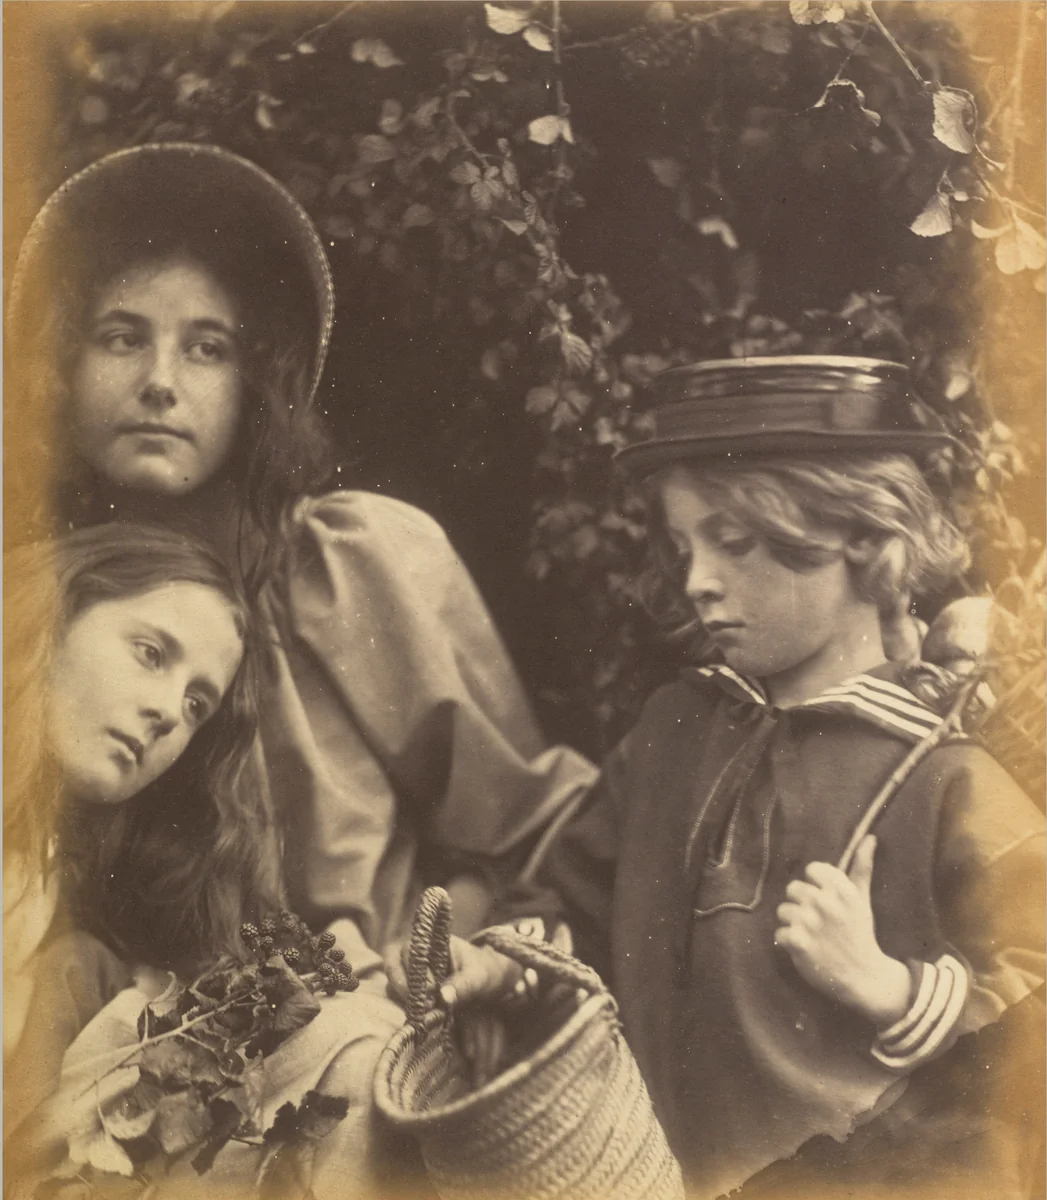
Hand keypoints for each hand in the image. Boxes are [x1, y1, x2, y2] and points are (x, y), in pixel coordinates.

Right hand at [385, 933, 521, 1009]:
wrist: (485, 979)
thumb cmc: (481, 971)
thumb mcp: (478, 977)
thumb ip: (463, 985)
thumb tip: (444, 997)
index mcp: (433, 941)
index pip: (411, 948)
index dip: (414, 968)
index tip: (431, 988)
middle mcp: (417, 953)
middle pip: (393, 963)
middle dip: (403, 984)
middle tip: (423, 1003)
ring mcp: (410, 969)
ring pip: (392, 979)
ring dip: (402, 996)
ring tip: (421, 1012)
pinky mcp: (410, 986)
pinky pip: (397, 993)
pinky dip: (405, 1004)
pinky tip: (419, 1015)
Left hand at [774, 836, 910, 1027]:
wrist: (865, 977)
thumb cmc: (860, 934)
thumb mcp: (863, 899)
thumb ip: (861, 867)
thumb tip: (869, 837)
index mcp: (841, 889)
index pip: (812, 870)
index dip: (815, 885)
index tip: (825, 900)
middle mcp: (825, 902)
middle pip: (793, 889)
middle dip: (802, 905)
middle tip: (817, 922)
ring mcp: (810, 922)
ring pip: (783, 910)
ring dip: (793, 924)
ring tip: (811, 936)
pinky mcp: (798, 942)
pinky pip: (779, 932)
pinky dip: (788, 942)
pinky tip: (803, 948)